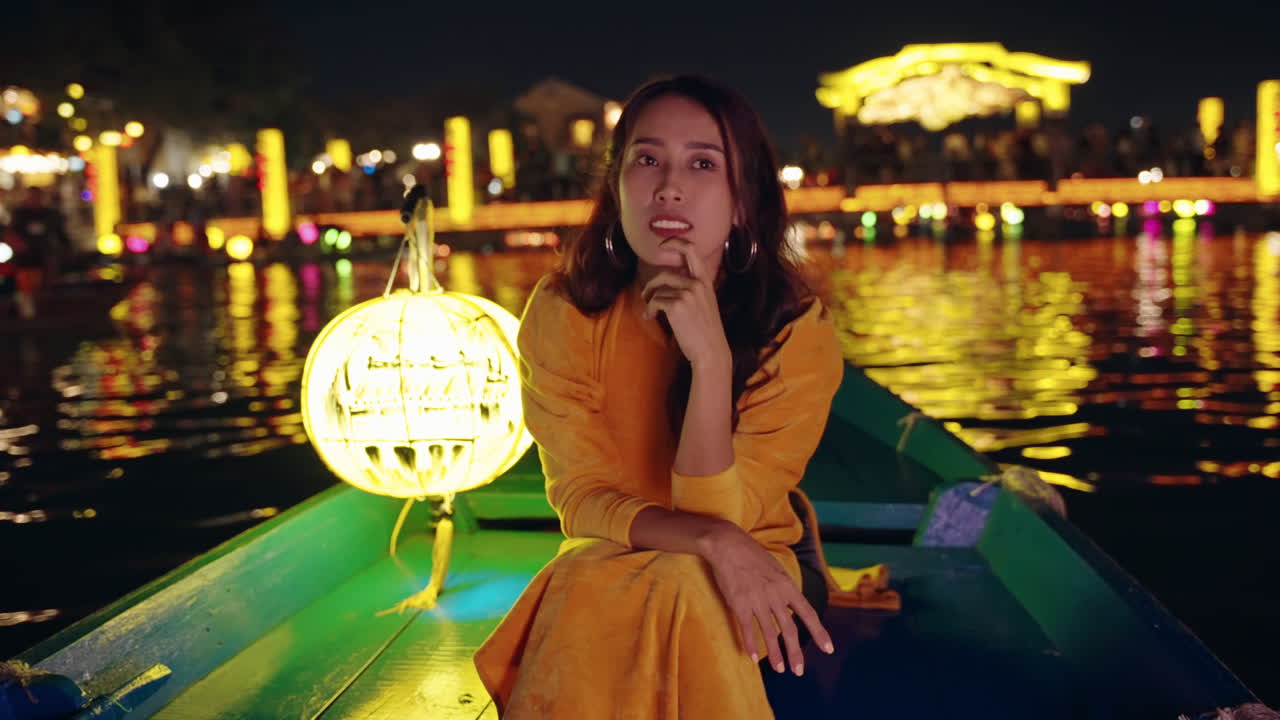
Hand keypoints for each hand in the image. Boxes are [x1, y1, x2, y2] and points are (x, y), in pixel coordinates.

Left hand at [640, 238, 729, 369]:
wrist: (710, 350)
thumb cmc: (706, 330)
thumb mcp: (706, 302)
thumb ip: (692, 288)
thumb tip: (669, 281)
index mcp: (705, 281)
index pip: (691, 250)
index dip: (675, 242)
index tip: (663, 244)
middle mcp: (697, 284)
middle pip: (665, 273)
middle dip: (652, 284)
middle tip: (646, 294)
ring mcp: (687, 294)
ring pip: (658, 290)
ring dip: (650, 300)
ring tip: (651, 311)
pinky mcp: (676, 306)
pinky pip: (655, 301)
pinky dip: (650, 309)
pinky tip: (651, 317)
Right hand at [700, 523, 834, 675]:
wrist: (728, 544)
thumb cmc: (751, 554)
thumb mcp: (776, 568)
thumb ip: (784, 587)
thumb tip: (791, 603)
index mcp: (787, 586)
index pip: (808, 613)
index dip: (819, 633)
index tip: (828, 649)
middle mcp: (775, 595)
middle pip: (790, 629)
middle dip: (796, 652)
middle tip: (799, 670)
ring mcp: (757, 600)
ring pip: (770, 633)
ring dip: (776, 654)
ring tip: (781, 669)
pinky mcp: (739, 603)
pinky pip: (747, 628)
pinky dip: (751, 644)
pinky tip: (753, 658)